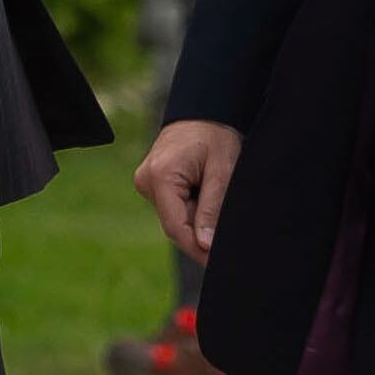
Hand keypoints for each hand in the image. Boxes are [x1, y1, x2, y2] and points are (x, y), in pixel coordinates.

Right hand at [134, 119, 240, 261]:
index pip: (176, 227)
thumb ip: (211, 208)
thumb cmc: (215, 135)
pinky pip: (173, 207)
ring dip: (197, 219)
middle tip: (227, 240)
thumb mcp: (222, 171)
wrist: (204, 110)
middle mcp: (147, 181)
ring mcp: (147, 182)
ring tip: (218, 200)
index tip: (217, 263)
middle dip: (200, 234)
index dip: (197, 249)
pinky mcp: (153, 183)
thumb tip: (205, 244)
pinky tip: (207, 195)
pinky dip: (191, 209)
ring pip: (174, 217)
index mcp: (161, 176)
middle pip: (174, 224)